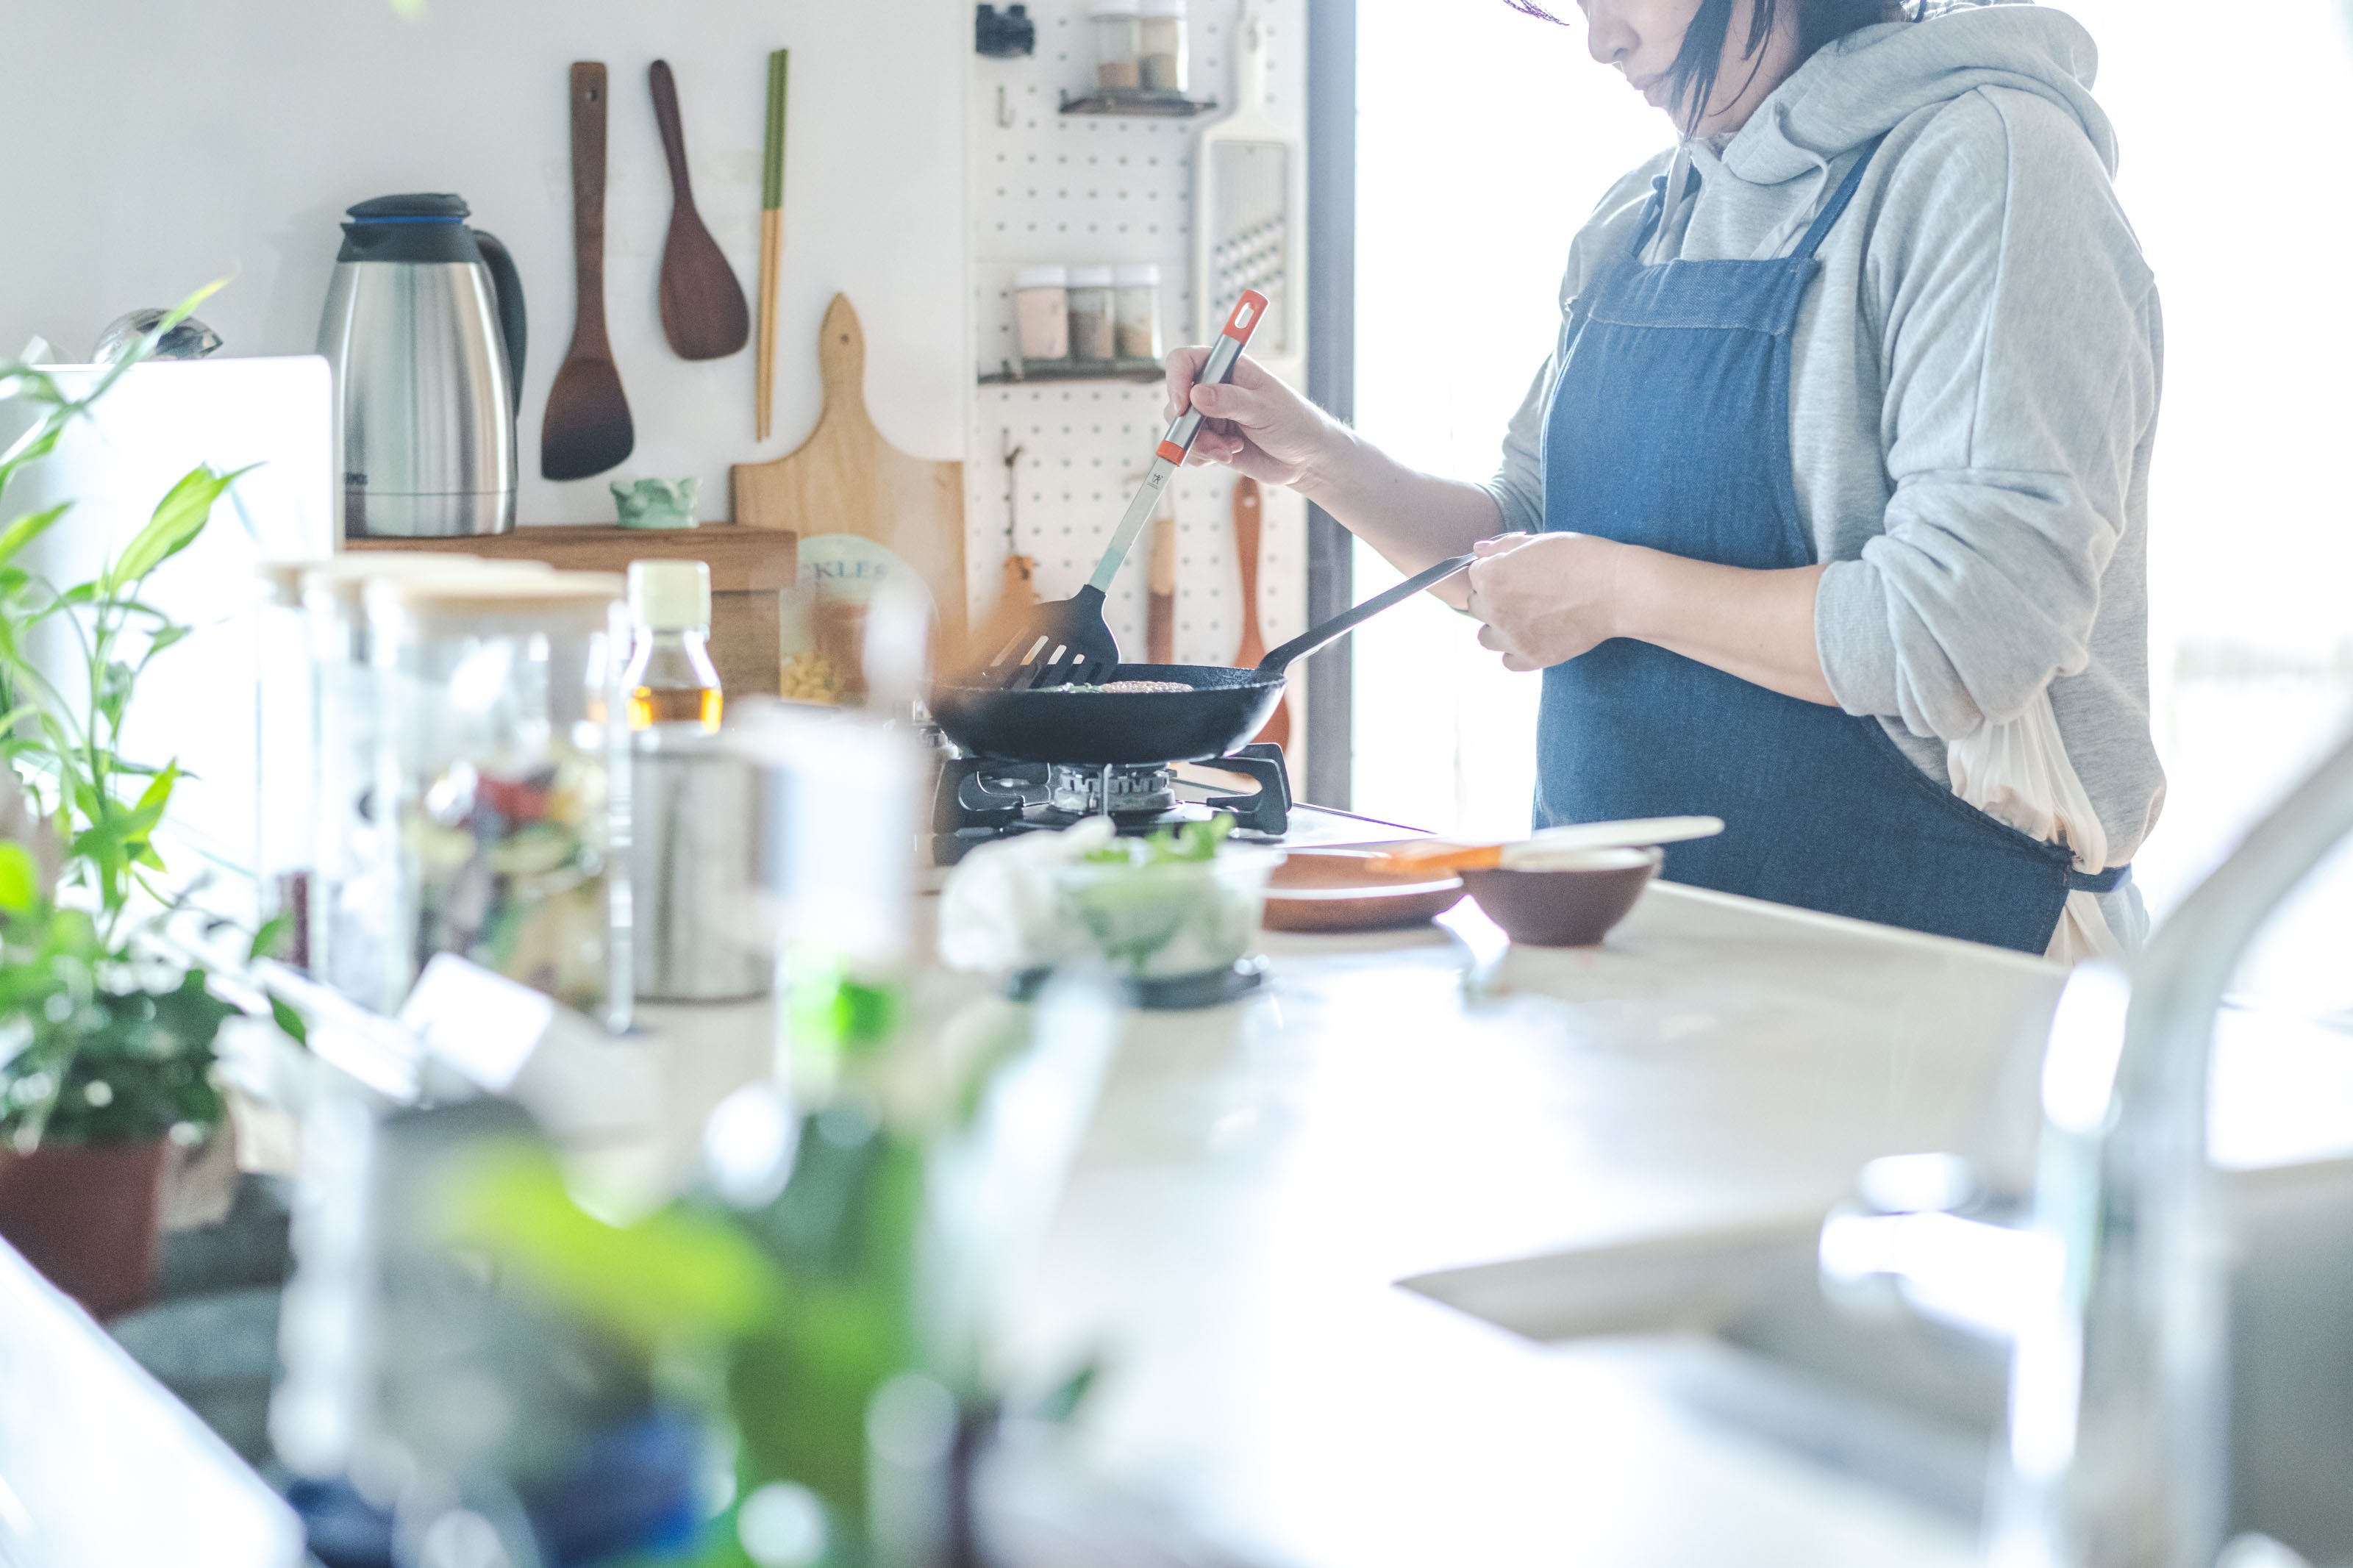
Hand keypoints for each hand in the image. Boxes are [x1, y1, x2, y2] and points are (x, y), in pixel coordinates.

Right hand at [1162, 347, 1346, 492]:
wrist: (1305, 458)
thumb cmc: (1293, 422)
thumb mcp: (1264, 408)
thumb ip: (1230, 400)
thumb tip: (1196, 394)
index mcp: (1228, 368)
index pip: (1186, 360)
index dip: (1176, 379)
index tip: (1182, 405)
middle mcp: (1215, 389)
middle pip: (1176, 399)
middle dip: (1189, 425)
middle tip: (1212, 440)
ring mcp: (1211, 416)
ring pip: (1180, 429)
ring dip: (1200, 445)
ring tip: (1229, 451)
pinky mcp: (1212, 440)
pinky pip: (1189, 449)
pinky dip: (1203, 457)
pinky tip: (1230, 456)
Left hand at [1465, 532, 1632, 671]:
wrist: (1615, 590)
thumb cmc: (1580, 558)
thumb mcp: (1540, 541)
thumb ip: (1503, 546)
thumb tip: (1478, 549)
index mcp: (1491, 577)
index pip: (1475, 574)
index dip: (1494, 570)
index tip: (1514, 571)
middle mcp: (1494, 609)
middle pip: (1476, 605)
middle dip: (1492, 598)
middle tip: (1522, 593)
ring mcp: (1512, 638)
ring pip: (1486, 638)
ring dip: (1498, 628)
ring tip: (1524, 617)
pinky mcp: (1532, 658)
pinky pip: (1507, 661)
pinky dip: (1516, 651)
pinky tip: (1533, 636)